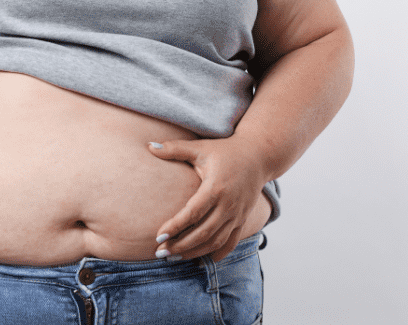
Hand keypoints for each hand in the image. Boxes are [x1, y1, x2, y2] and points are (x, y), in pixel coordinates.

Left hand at [147, 138, 268, 261]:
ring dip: (195, 252)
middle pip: (203, 233)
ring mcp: (237, 214)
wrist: (259, 156)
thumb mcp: (200, 148)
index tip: (159, 237)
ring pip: (216, 241)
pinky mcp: (243, 219)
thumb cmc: (226, 151)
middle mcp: (228, 205)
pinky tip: (201, 260)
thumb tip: (149, 146)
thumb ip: (174, 149)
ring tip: (174, 258)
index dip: (175, 227)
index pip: (193, 213)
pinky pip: (231, 242)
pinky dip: (216, 253)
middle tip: (161, 252)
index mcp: (215, 188)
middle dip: (181, 245)